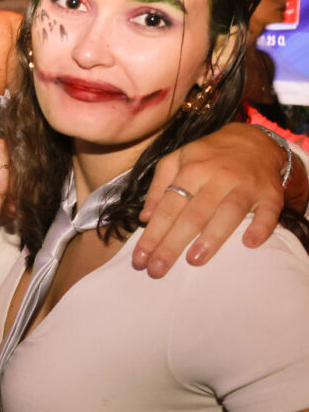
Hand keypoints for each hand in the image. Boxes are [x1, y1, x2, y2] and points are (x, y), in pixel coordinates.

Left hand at [136, 123, 285, 277]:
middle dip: (172, 244)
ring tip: (194, 260)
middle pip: (193, 215)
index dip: (153, 233)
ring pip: (228, 213)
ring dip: (211, 238)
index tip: (140, 258)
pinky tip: (250, 243)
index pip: (168, 206)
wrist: (253, 140)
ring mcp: (246, 185)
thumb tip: (145, 217)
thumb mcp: (176, 160)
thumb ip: (158, 187)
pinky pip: (269, 212)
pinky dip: (261, 227)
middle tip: (157, 270)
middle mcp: (218, 177)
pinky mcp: (271, 193)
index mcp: (191, 170)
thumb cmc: (207, 156)